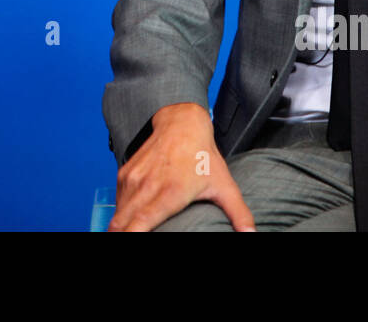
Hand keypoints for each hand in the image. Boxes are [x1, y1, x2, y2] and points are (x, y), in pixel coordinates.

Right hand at [108, 102, 254, 231]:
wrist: (181, 123)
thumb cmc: (203, 157)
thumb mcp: (224, 185)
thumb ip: (239, 214)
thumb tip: (252, 236)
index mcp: (169, 193)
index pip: (138, 225)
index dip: (130, 238)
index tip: (131, 245)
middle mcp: (146, 186)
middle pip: (119, 225)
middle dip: (120, 237)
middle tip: (128, 243)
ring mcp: (132, 179)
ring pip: (116, 215)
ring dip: (120, 228)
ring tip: (129, 234)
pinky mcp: (125, 173)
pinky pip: (117, 201)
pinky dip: (120, 214)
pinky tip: (129, 221)